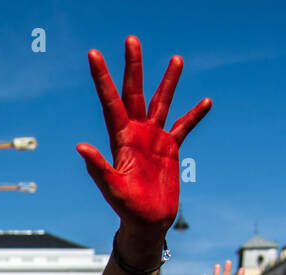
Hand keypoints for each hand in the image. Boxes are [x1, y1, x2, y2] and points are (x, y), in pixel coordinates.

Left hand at [76, 37, 210, 242]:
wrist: (147, 224)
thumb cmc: (127, 210)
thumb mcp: (112, 189)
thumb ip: (98, 168)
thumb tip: (80, 146)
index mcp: (120, 139)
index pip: (110, 102)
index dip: (102, 78)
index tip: (94, 53)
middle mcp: (136, 133)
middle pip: (134, 93)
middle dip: (133, 67)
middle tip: (131, 40)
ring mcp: (153, 139)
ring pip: (161, 103)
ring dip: (168, 82)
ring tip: (176, 58)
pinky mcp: (170, 149)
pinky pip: (183, 127)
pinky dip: (194, 114)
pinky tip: (205, 101)